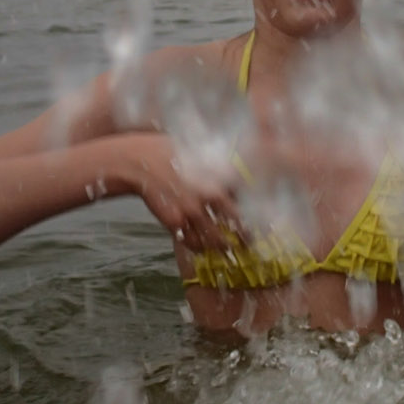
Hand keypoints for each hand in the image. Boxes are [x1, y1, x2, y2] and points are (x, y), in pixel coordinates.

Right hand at [127, 137, 245, 252]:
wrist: (139, 162)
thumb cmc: (171, 152)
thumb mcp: (201, 152)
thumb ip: (220, 165)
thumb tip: (239, 172)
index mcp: (219, 176)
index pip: (246, 198)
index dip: (256, 210)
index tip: (264, 220)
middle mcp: (209, 195)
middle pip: (236, 222)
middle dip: (246, 235)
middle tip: (251, 242)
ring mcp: (191, 211)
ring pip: (215, 238)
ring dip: (224, 247)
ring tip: (230, 251)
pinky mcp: (174, 222)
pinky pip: (192, 242)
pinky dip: (200, 248)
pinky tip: (204, 249)